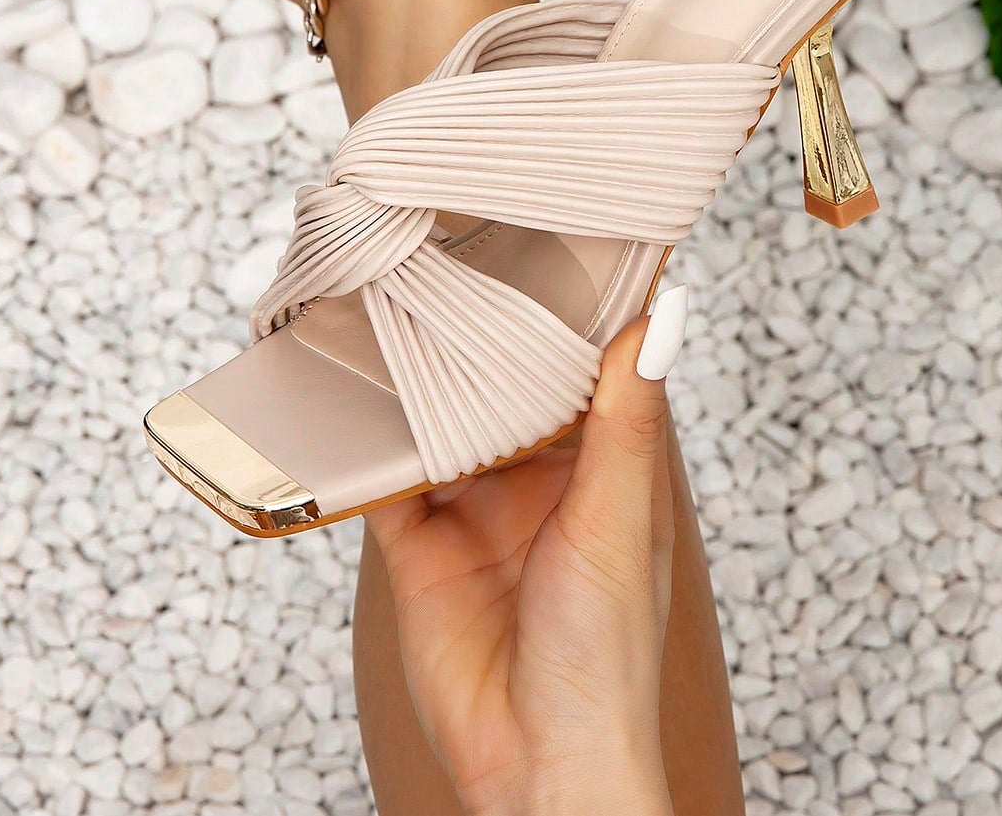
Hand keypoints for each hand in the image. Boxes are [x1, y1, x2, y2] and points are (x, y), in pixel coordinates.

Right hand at [366, 286, 688, 815]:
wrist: (541, 769)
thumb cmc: (608, 656)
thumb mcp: (620, 519)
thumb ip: (626, 419)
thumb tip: (658, 317)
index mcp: (600, 470)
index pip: (581, 371)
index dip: (565, 314)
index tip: (547, 238)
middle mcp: (536, 484)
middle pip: (500, 390)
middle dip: (475, 338)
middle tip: (446, 252)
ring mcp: (473, 513)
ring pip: (437, 424)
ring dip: (415, 381)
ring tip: (386, 307)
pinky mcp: (417, 549)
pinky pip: (384, 481)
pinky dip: (363, 444)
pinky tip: (343, 396)